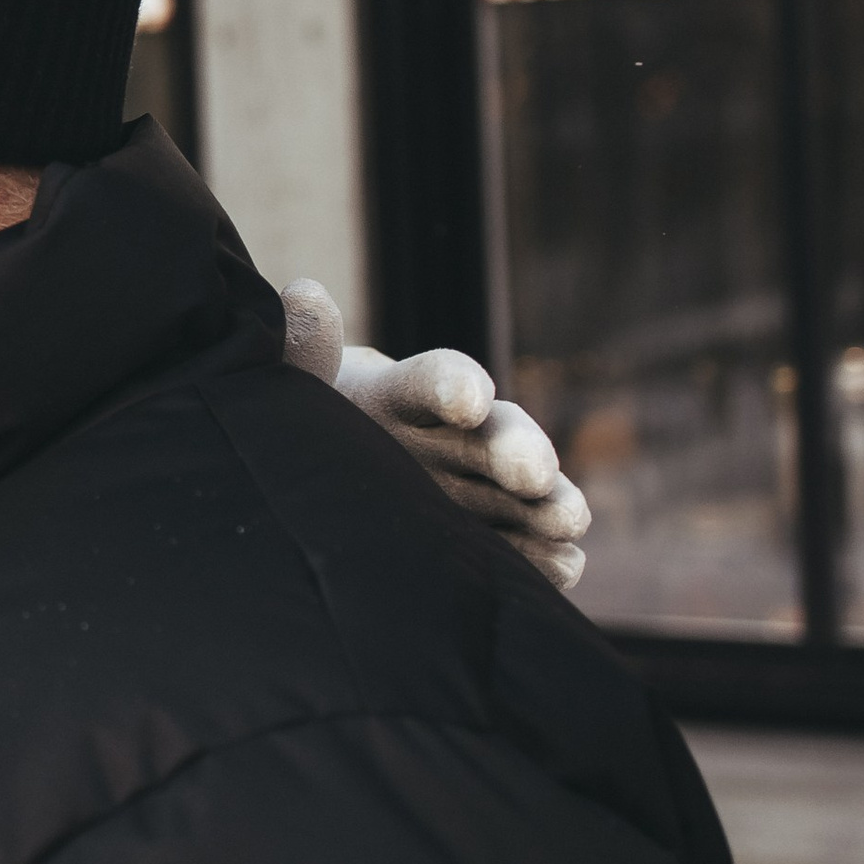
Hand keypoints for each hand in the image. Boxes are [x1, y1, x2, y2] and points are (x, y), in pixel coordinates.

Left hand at [281, 280, 591, 592]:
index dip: (451, 385)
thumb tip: (306, 297)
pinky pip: (513, 546)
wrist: (313, 471)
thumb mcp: (292, 388)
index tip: (468, 398)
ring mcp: (468, 488)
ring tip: (572, 519)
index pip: (430, 380)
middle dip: (517, 450)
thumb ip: (301, 353)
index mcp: (396, 396)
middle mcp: (446, 438)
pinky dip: (541, 556)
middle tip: (534, 473)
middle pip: (490, 435)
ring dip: (547, 502)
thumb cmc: (303, 422)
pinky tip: (568, 567)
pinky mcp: (475, 536)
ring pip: (518, 491)